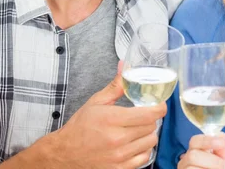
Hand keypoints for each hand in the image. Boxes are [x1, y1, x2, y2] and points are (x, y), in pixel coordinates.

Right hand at [44, 74, 165, 168]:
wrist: (65, 153)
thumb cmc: (81, 126)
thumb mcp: (96, 102)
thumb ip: (115, 86)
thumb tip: (124, 66)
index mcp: (112, 119)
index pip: (149, 115)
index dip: (159, 108)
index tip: (159, 105)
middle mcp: (117, 139)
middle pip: (152, 127)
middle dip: (150, 119)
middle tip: (142, 116)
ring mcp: (120, 156)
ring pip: (151, 142)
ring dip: (147, 134)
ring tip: (137, 130)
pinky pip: (145, 158)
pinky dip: (143, 150)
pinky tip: (134, 144)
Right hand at [178, 133, 224, 168]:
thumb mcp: (224, 161)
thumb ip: (222, 150)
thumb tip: (220, 136)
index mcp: (194, 150)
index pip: (195, 141)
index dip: (207, 140)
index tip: (221, 143)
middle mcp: (185, 160)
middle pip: (192, 155)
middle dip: (211, 160)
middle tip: (223, 166)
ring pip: (191, 168)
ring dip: (209, 168)